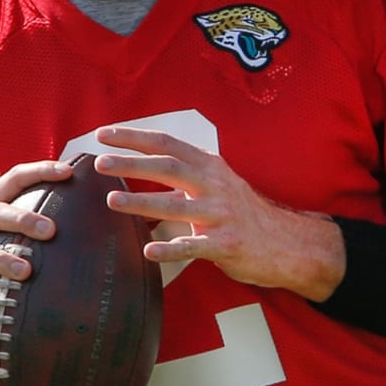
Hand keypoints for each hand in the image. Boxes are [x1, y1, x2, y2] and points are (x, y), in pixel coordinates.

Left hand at [92, 125, 343, 299]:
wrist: (285, 242)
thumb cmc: (240, 212)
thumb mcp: (215, 183)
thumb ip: (182, 176)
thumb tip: (136, 170)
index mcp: (209, 165)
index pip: (167, 143)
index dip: (135, 137)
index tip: (104, 134)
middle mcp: (214, 184)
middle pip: (168, 168)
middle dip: (132, 164)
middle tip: (100, 163)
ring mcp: (221, 214)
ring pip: (176, 205)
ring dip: (142, 202)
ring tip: (112, 201)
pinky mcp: (227, 244)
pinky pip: (194, 246)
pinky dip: (170, 248)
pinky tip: (148, 252)